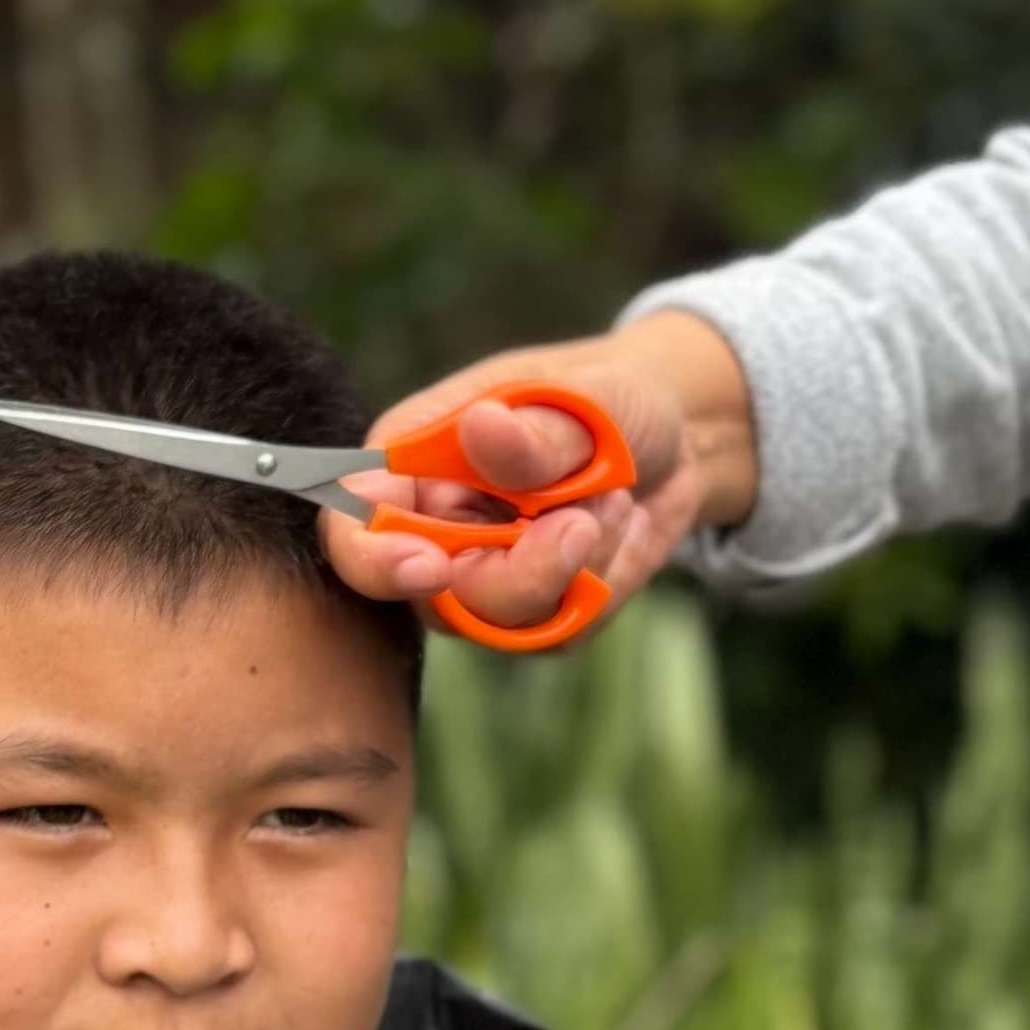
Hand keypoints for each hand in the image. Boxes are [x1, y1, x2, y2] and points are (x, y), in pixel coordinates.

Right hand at [324, 311, 760, 640]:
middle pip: (433, 595)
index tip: (432, 566)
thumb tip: (482, 429)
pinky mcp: (533, 614)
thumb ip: (537, 430)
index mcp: (414, 461)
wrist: (677, 438)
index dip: (372, 557)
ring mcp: (481, 576)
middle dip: (519, 573)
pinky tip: (621, 525)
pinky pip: (557, 632)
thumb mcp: (591, 397)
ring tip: (615, 499)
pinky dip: (603, 582)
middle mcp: (434, 527)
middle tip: (584, 521)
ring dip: (573, 566)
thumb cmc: (612, 398)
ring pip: (500, 621)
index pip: (353, 524)